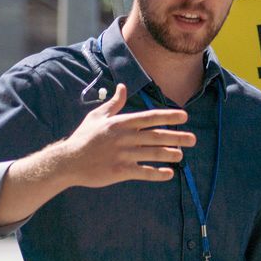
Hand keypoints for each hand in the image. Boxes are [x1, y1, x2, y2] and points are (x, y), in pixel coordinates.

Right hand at [57, 83, 195, 189]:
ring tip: (181, 155)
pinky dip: (158, 173)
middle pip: (157, 136)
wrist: (68, 161)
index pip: (150, 117)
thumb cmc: (83, 138)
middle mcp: (124, 137)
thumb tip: (123, 87)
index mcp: (120, 123)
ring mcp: (123, 155)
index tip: (184, 116)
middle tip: (192, 139)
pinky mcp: (120, 171)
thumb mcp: (97, 116)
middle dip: (177, 137)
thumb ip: (114, 103)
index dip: (169, 116)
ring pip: (153, 154)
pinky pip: (144, 172)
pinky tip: (168, 174)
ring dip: (170, 154)